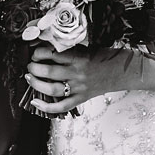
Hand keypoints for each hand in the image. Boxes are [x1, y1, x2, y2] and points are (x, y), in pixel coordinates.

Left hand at [25, 44, 154, 114]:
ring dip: (36, 84)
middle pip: (49, 72)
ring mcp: (79, 88)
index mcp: (80, 57)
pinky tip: (35, 102)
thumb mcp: (87, 47)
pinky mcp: (81, 98)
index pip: (53, 54)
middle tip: (29, 65)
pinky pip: (62, 106)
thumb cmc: (105, 56)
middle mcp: (78, 73)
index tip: (34, 51)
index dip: (38, 53)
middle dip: (34, 68)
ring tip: (29, 78)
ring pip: (52, 89)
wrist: (124, 71)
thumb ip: (69, 48)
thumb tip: (46, 47)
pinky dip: (47, 107)